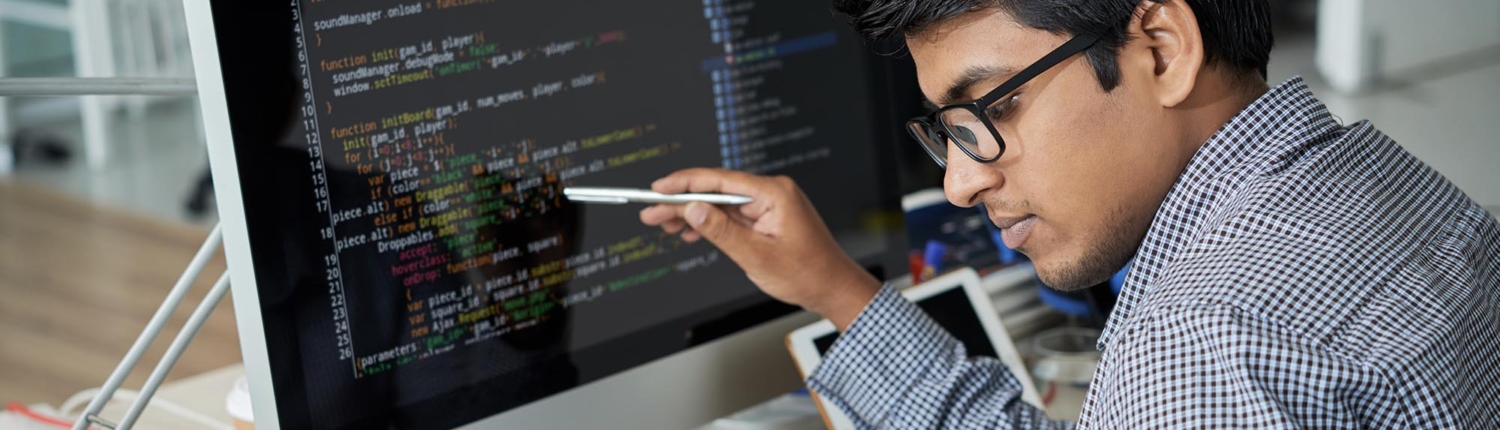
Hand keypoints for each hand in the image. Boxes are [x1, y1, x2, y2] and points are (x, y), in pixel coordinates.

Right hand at [639, 168, 879, 330]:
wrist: (832, 288)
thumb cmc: (806, 274)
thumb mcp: (757, 256)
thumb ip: (722, 231)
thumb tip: (693, 210)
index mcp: (774, 193)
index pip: (720, 180)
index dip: (685, 183)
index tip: (658, 188)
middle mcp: (772, 192)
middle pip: (716, 191)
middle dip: (682, 202)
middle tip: (651, 212)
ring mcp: (770, 204)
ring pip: (721, 204)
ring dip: (692, 215)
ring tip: (663, 225)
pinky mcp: (767, 217)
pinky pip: (732, 215)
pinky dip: (711, 224)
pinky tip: (690, 233)